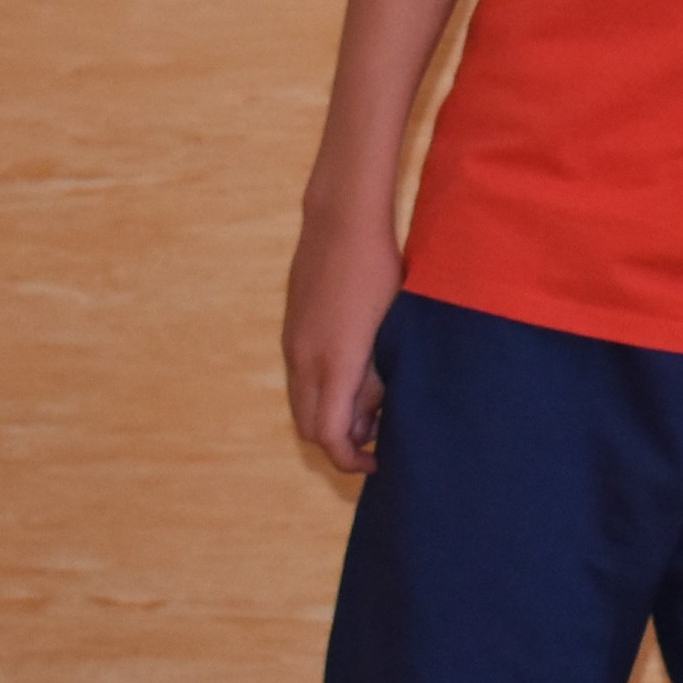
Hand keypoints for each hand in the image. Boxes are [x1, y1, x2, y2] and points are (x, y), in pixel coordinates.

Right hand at [283, 208, 399, 472]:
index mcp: (333, 364)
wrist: (340, 221)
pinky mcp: (291, 330)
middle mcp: (304, 360)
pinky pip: (299, 378)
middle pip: (309, 428)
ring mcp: (292, 344)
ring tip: (369, 409)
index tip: (380, 462)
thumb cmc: (378, 271)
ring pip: (301, 403)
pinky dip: (320, 392)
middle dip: (340, 444)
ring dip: (329, 417)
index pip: (330, 437)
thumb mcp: (390, 330)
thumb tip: (373, 419)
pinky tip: (351, 378)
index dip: (353, 460)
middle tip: (377, 440)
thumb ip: (379, 378)